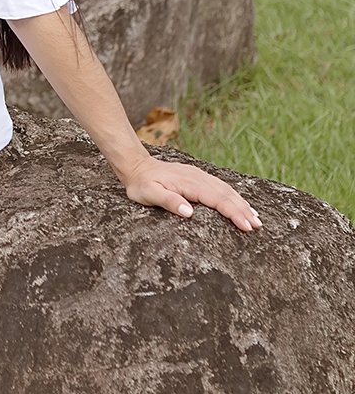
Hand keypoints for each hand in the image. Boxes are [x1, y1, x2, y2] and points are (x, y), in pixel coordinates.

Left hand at [121, 155, 262, 232]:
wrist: (136, 166)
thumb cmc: (141, 184)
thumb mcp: (148, 194)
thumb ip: (168, 201)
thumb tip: (189, 213)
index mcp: (189, 183)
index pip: (217, 200)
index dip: (233, 213)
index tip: (246, 226)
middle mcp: (198, 178)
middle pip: (226, 195)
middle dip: (244, 211)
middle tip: (258, 227)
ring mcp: (200, 176)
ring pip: (227, 190)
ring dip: (242, 204)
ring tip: (256, 219)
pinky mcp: (199, 178)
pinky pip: (221, 187)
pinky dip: (234, 197)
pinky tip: (241, 205)